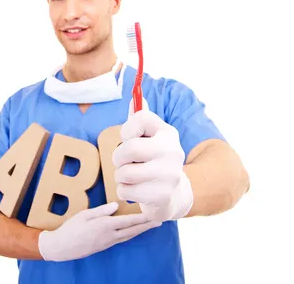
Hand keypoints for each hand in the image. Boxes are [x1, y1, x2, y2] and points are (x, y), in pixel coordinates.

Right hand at [37, 202, 160, 261]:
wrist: (62, 247)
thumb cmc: (71, 228)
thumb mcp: (84, 215)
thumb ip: (102, 210)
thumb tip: (117, 205)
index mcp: (105, 226)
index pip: (129, 221)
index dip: (143, 219)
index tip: (154, 216)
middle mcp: (110, 235)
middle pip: (132, 230)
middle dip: (146, 226)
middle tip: (159, 222)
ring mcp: (108, 242)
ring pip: (128, 236)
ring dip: (140, 231)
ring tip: (150, 226)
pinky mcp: (104, 246)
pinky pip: (122, 239)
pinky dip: (131, 234)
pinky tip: (133, 231)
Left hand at [114, 105, 193, 221]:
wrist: (174, 194)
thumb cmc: (153, 160)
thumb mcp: (149, 137)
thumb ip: (139, 119)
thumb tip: (134, 97)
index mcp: (167, 132)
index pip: (140, 118)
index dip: (126, 129)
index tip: (129, 138)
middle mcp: (172, 150)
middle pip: (129, 148)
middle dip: (118, 157)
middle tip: (123, 162)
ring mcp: (170, 174)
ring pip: (124, 172)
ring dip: (120, 176)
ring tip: (130, 177)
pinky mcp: (162, 196)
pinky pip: (126, 191)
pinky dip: (124, 191)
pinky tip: (136, 190)